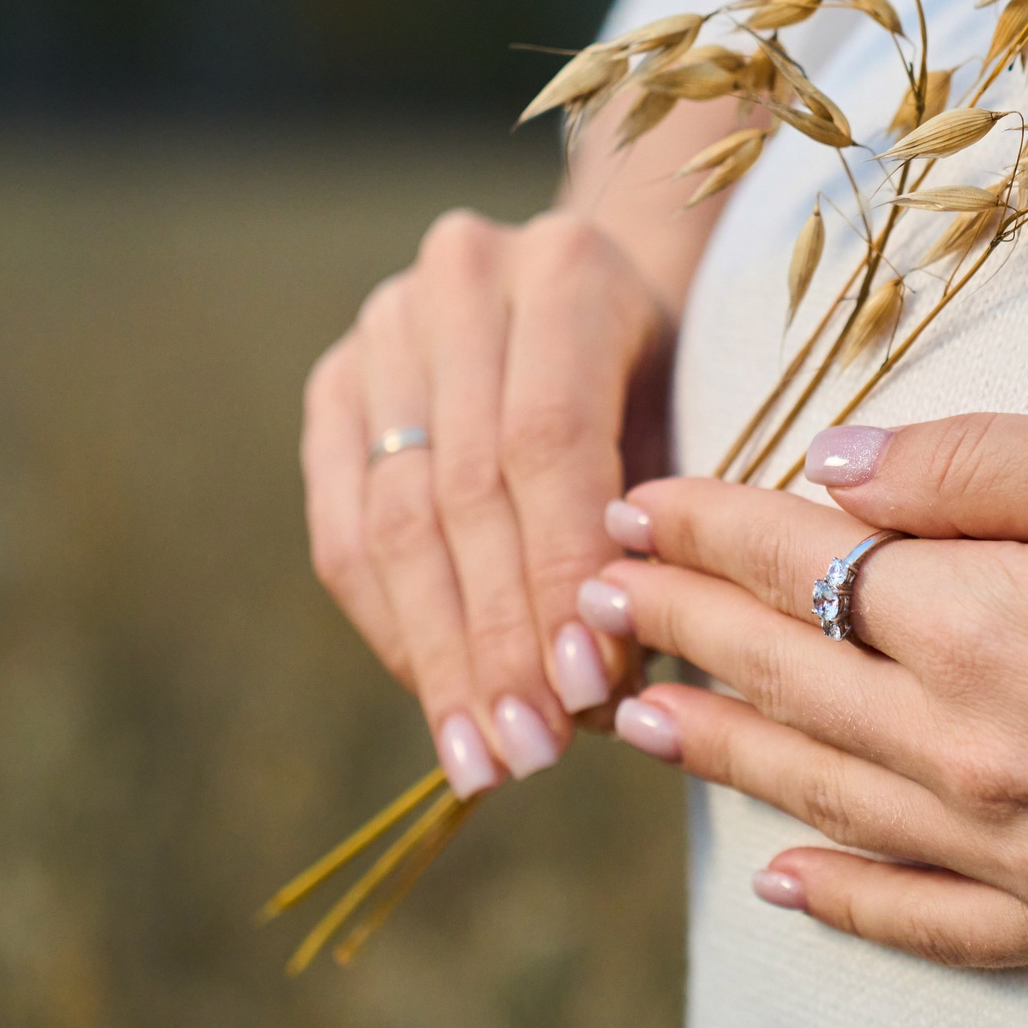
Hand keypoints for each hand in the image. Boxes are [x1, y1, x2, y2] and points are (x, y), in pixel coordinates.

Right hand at [301, 209, 673, 795]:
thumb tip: (602, 687)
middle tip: (529, 752)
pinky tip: (439, 700)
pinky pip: (344, 531)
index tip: (585, 693)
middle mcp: (460, 281)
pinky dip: (394, 630)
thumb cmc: (669, 378)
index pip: (545, 442)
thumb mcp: (693, 426)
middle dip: (497, 641)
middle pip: (462, 492)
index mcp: (567, 269)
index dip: (557, 576)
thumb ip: (658, 533)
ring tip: (482, 759)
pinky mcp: (333, 385)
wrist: (595, 295)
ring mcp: (382, 328)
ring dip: (439, 657)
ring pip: (391, 523)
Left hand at [583, 411, 1027, 966]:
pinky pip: (929, 923)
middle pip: (791, 677)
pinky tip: (784, 883)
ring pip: (830, 798)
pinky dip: (846, 902)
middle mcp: (973, 752)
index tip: (632, 505)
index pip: (802, 564)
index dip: (706, 529)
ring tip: (637, 720)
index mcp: (981, 624)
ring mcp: (1024, 854)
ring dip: (723, 753)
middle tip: (591, 600)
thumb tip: (832, 468)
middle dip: (682, 626)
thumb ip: (975, 464)